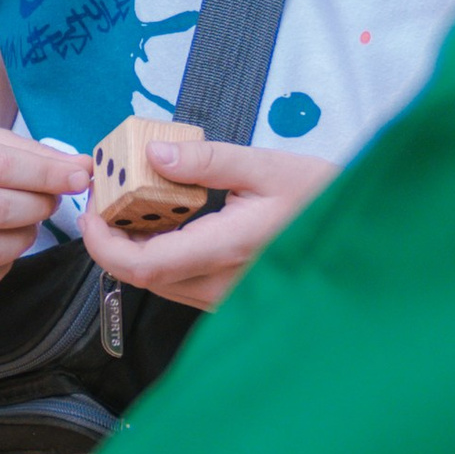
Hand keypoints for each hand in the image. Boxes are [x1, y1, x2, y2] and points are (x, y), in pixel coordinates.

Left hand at [81, 133, 335, 308]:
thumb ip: (208, 161)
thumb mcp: (267, 166)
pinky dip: (162, 258)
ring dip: (136, 251)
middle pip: (145, 279)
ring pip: (162, 285)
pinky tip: (165, 225)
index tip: (91, 213)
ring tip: (130, 208)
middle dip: (113, 243)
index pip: (145, 266)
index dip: (105, 246)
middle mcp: (223, 286)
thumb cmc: (321, 196)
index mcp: (227, 250)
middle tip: (104, 202)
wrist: (363, 235)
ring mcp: (229, 299)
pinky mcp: (233, 299)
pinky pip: (183, 285)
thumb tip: (154, 154)